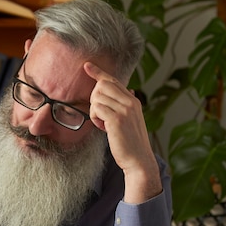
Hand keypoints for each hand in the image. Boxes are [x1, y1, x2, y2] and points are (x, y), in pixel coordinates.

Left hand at [84, 62, 161, 202]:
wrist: (138, 160)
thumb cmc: (129, 142)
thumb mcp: (129, 120)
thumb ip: (124, 105)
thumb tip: (127, 89)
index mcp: (133, 100)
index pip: (113, 80)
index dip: (98, 72)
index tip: (87, 66)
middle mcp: (130, 101)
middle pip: (101, 86)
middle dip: (94, 99)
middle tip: (100, 116)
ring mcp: (125, 109)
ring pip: (97, 98)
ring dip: (94, 112)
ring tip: (103, 124)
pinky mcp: (117, 119)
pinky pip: (96, 109)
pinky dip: (95, 118)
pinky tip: (103, 127)